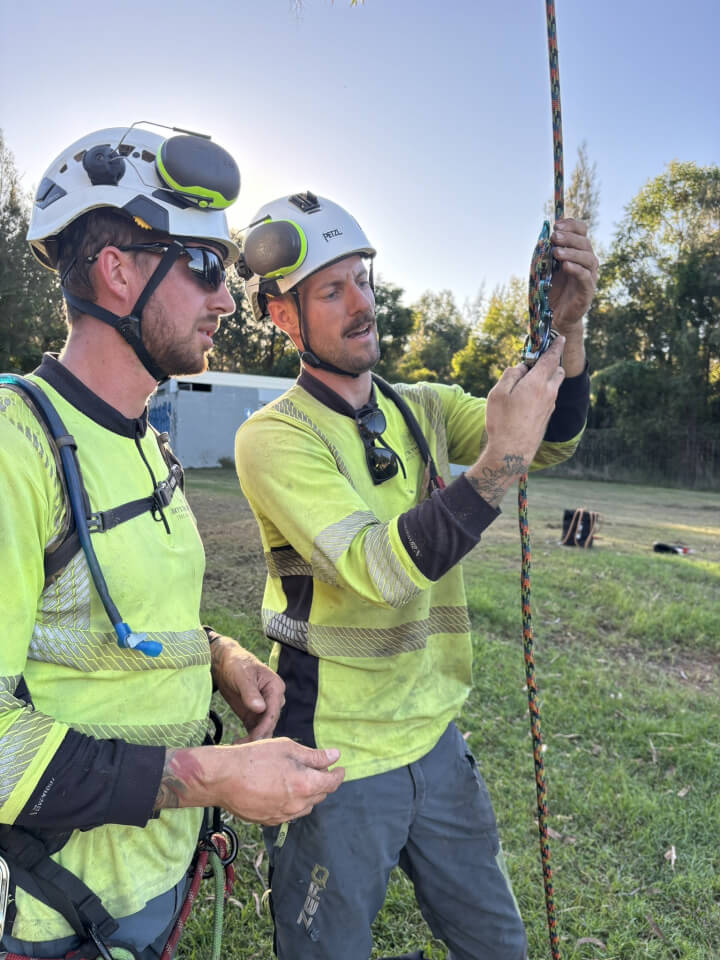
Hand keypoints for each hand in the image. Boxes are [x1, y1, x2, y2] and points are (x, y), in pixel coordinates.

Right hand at [155, 740, 344, 824]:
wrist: (223, 778)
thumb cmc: (254, 757)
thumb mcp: (287, 748)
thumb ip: (314, 756)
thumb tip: (334, 756)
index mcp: (305, 785)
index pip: (331, 783)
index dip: (338, 774)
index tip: (339, 768)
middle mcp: (297, 805)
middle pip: (319, 796)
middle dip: (322, 783)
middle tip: (318, 769)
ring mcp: (282, 816)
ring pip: (304, 807)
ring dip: (308, 794)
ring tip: (300, 779)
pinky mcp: (268, 821)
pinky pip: (288, 813)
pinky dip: (292, 803)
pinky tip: (282, 790)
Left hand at [210, 636, 284, 740]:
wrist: (225, 663)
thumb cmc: (237, 664)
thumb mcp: (242, 675)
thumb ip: (250, 692)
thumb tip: (260, 708)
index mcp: (275, 687)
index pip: (274, 710)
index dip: (265, 725)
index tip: (256, 738)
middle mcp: (273, 700)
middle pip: (270, 722)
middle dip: (259, 736)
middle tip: (245, 749)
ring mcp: (264, 709)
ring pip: (263, 729)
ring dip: (253, 740)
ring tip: (239, 748)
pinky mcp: (253, 715)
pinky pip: (254, 730)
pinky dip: (248, 738)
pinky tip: (237, 745)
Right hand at [465, 337, 565, 506]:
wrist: (512, 452)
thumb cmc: (502, 422)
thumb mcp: (497, 394)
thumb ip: (510, 375)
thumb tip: (521, 367)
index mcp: (537, 383)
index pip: (551, 359)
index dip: (555, 346)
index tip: (561, 338)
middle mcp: (548, 393)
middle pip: (557, 371)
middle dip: (551, 362)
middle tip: (535, 362)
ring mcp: (550, 406)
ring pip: (553, 385)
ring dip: (546, 378)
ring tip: (527, 382)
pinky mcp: (547, 417)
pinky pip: (549, 397)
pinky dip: (543, 391)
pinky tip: (526, 398)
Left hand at [548, 218, 597, 333]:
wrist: (556, 315)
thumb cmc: (551, 290)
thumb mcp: (545, 268)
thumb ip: (545, 254)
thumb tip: (541, 238)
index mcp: (578, 252)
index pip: (581, 232)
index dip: (571, 225)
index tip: (557, 224)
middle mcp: (586, 261)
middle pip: (584, 243)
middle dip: (568, 238)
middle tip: (554, 237)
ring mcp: (589, 275)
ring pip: (587, 258)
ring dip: (571, 252)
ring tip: (556, 252)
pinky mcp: (588, 290)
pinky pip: (585, 276)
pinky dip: (576, 269)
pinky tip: (565, 266)